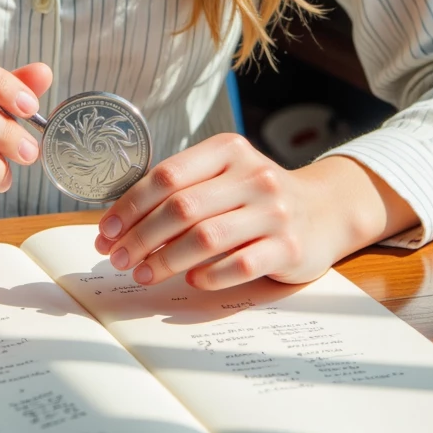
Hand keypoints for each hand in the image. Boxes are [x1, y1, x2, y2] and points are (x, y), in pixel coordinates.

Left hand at [93, 136, 417, 291]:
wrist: (325, 210)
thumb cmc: (256, 196)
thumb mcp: (224, 177)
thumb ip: (182, 190)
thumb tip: (120, 223)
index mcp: (228, 151)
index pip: (167, 175)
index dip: (130, 206)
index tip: (107, 231)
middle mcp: (253, 175)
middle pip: (181, 208)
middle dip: (141, 237)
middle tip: (117, 259)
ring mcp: (274, 211)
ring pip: (206, 237)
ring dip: (166, 260)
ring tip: (143, 274)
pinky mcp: (289, 247)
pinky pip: (240, 264)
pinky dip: (210, 275)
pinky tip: (192, 281)